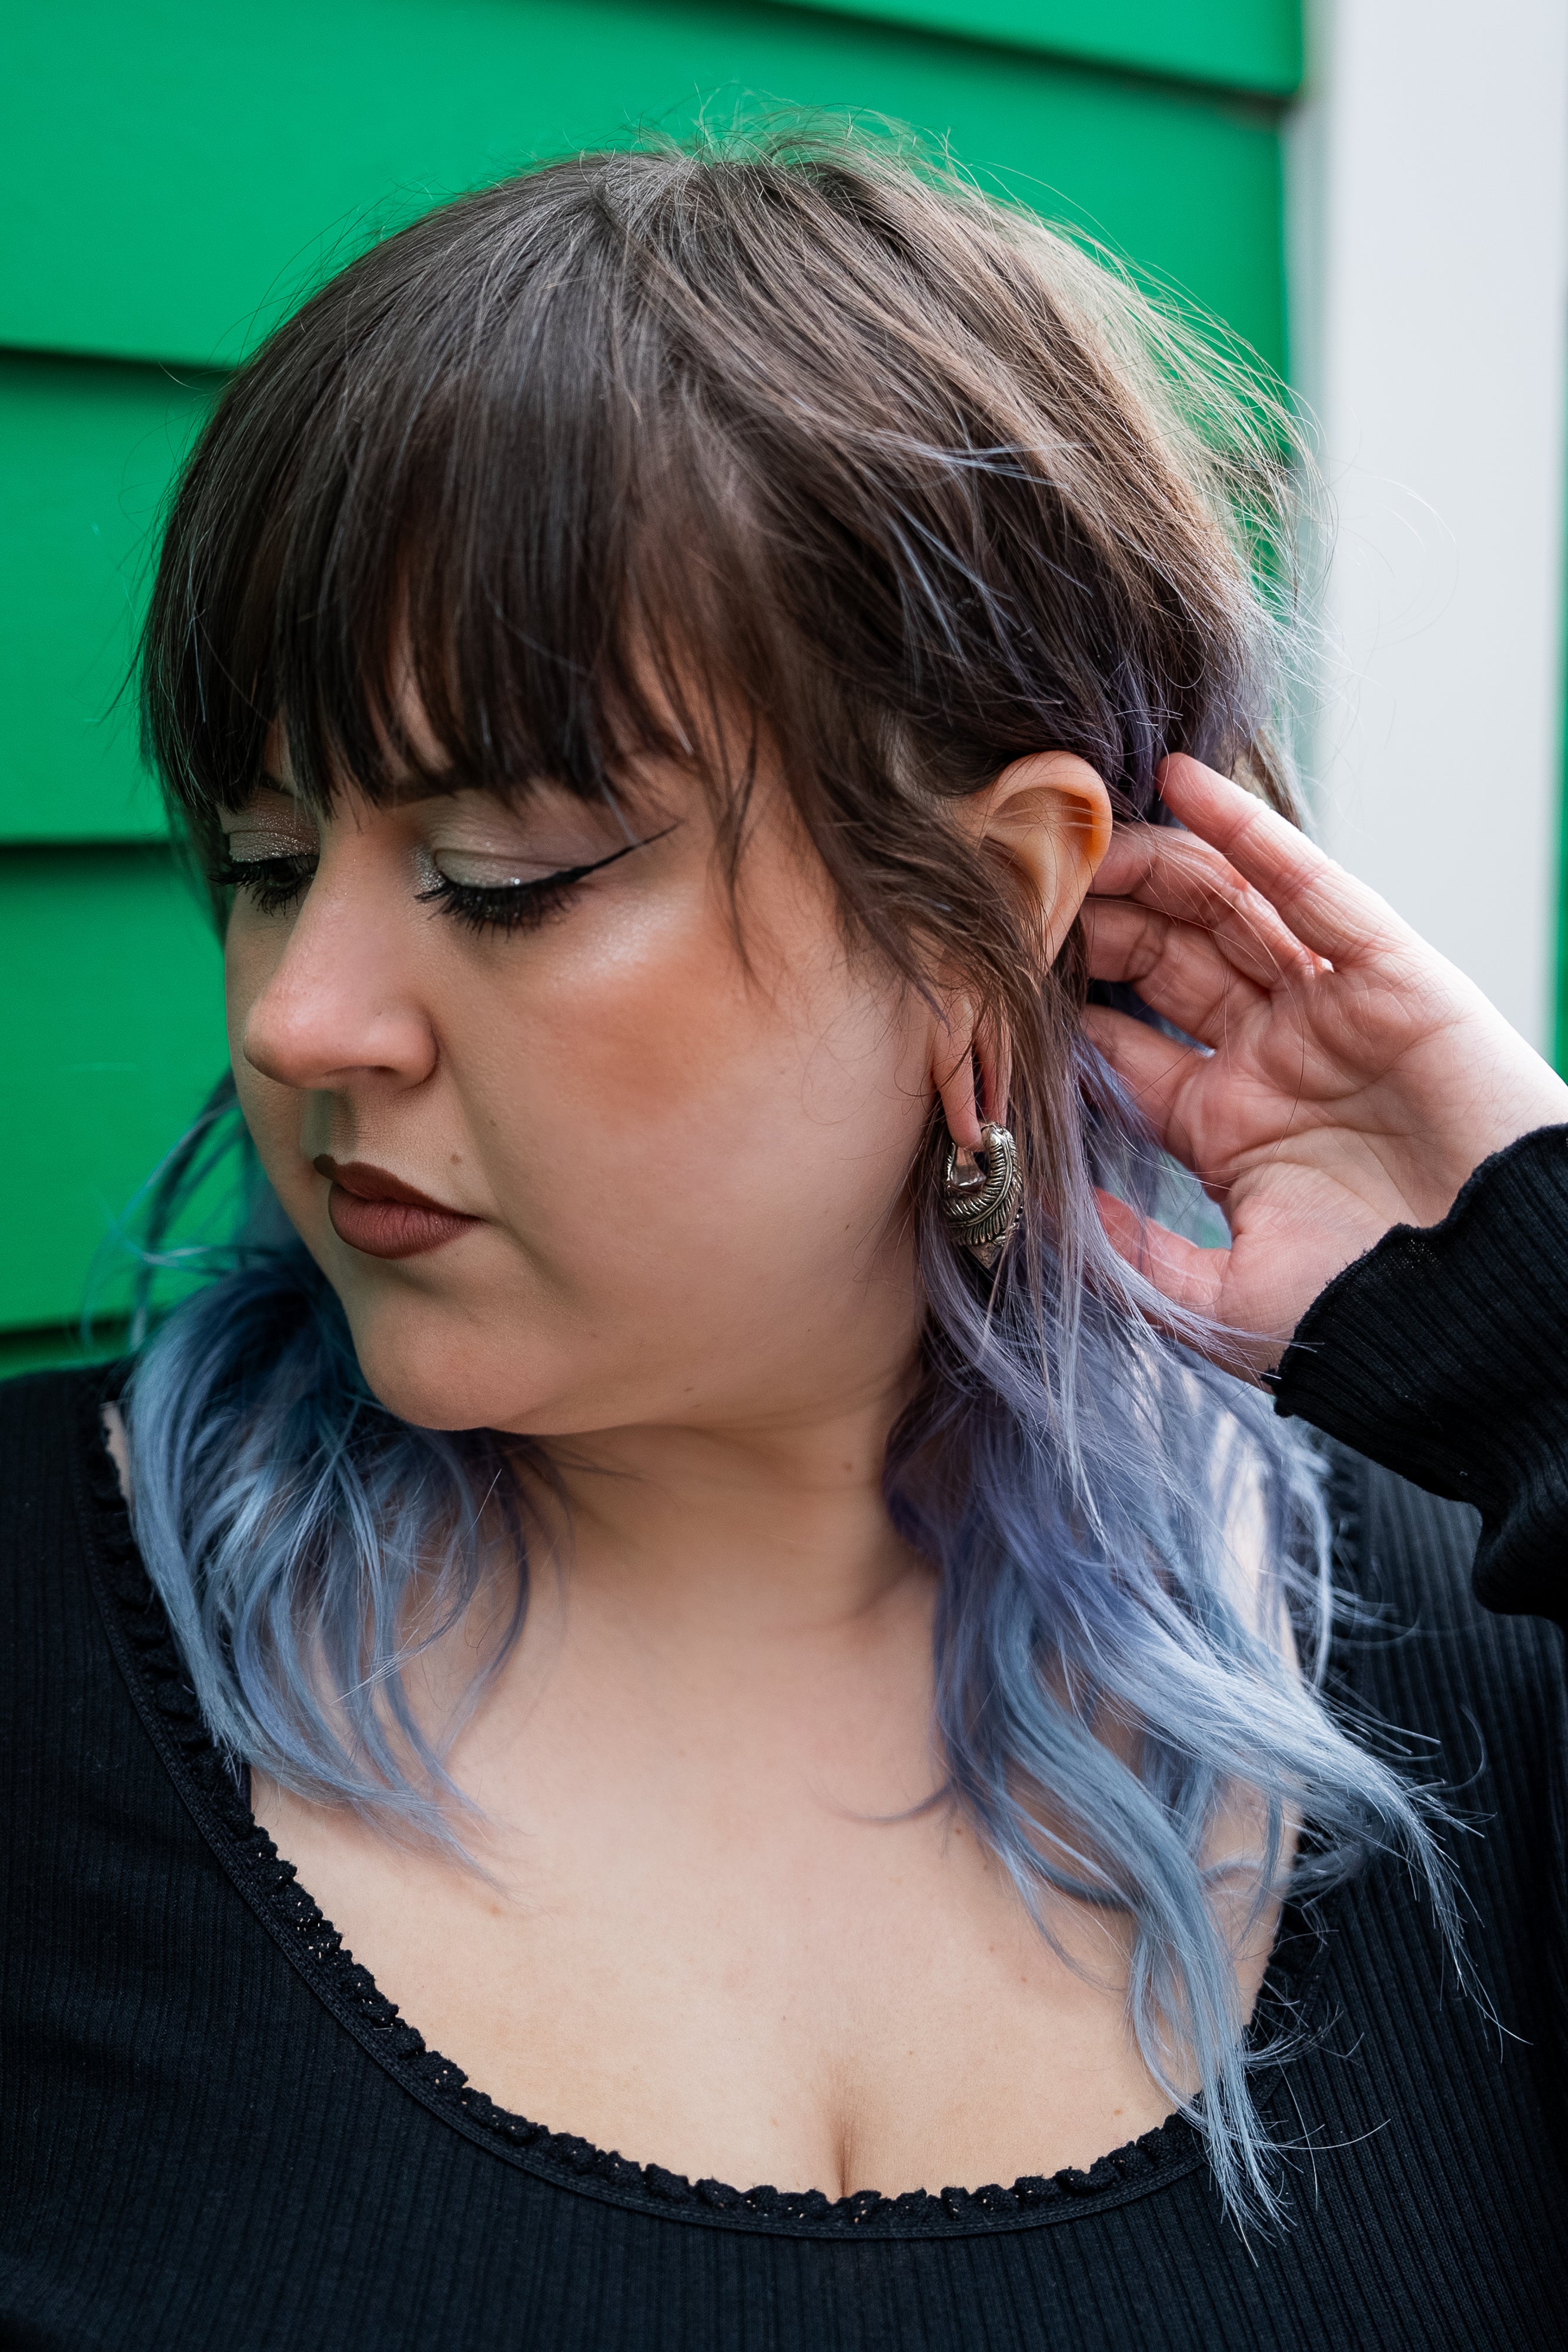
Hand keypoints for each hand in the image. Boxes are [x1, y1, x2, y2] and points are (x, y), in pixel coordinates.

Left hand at [1082, 755, 1567, 1371]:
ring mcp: (1328, 1011)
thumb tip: (1054, 1209)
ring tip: (1084, 827)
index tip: (997, 961)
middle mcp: (1269, 1057)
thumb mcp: (1224, 1300)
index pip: (1124, 1037)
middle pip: (1165, 959)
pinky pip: (1311, 888)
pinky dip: (1250, 833)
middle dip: (1099, 918)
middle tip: (1031, 884)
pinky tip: (1185, 784)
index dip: (1063, 996)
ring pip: (1225, 911)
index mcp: (1223, 1124)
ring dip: (1154, 864)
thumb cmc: (1373, 1318)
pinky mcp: (1390, 978)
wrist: (1496, 1314)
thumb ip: (1136, 1257)